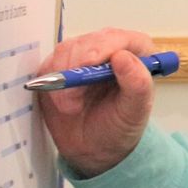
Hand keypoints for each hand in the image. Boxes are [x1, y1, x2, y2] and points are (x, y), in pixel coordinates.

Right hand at [33, 28, 158, 176]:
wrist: (94, 148)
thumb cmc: (120, 127)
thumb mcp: (135, 111)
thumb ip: (137, 84)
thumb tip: (123, 56)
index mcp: (137, 54)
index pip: (122, 39)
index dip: (104, 46)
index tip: (89, 62)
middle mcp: (110, 50)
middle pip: (90, 41)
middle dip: (78, 67)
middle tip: (74, 99)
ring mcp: (83, 56)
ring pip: (67, 50)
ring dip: (64, 79)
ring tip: (72, 107)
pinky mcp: (60, 66)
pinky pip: (49, 64)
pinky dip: (50, 82)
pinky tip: (62, 102)